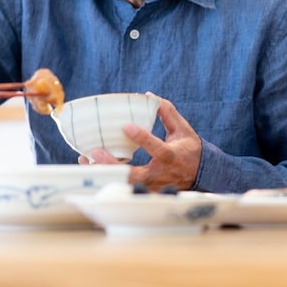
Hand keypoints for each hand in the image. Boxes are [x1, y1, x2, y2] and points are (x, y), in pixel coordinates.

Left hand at [80, 96, 200, 190]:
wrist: (199, 173)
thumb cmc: (188, 148)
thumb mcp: (182, 128)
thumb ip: (167, 112)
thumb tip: (149, 96)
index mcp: (170, 156)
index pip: (156, 148)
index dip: (142, 137)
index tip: (126, 126)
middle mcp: (159, 173)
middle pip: (134, 174)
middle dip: (113, 165)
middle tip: (96, 151)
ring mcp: (151, 185)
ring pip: (124, 183)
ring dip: (104, 172)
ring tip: (86, 159)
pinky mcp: (144, 190)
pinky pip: (122, 185)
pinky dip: (106, 177)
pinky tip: (92, 166)